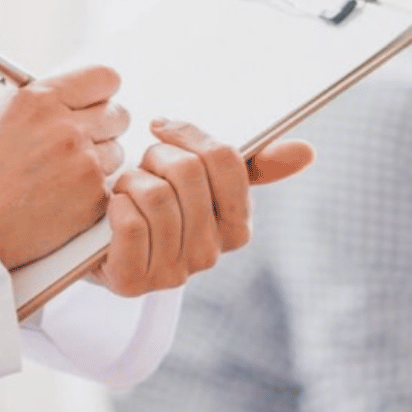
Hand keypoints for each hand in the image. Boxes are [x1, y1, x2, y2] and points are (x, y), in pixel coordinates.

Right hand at [0, 66, 128, 268]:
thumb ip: (32, 104)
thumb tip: (62, 96)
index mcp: (38, 100)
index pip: (104, 79)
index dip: (103, 93)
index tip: (98, 103)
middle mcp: (66, 127)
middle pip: (119, 115)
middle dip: (106, 127)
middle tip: (86, 142)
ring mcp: (84, 163)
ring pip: (117, 152)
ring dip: (99, 163)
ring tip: (62, 178)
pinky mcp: (94, 196)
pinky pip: (109, 187)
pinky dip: (92, 194)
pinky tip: (62, 200)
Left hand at [93, 119, 313, 295]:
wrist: (104, 247)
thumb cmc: (158, 207)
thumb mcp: (204, 183)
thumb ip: (254, 167)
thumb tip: (307, 152)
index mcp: (237, 227)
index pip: (225, 159)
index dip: (188, 135)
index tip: (163, 129)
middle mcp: (211, 255)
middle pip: (187, 171)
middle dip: (155, 157)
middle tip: (144, 168)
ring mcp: (174, 272)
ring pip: (155, 195)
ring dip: (131, 181)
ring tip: (128, 191)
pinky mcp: (134, 281)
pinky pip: (130, 222)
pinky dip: (114, 205)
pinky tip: (114, 212)